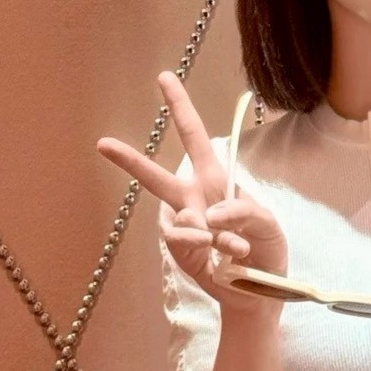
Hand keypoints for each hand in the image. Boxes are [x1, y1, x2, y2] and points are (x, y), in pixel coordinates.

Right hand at [97, 71, 288, 313]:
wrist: (260, 292)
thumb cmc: (266, 249)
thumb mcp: (268, 223)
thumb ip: (245, 212)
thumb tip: (208, 217)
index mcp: (217, 181)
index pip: (196, 138)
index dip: (181, 108)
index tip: (163, 78)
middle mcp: (194, 199)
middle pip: (158, 176)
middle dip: (130, 161)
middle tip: (102, 143)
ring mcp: (185, 227)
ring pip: (177, 216)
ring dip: (210, 230)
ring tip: (234, 246)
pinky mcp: (181, 252)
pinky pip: (183, 239)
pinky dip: (206, 243)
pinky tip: (222, 252)